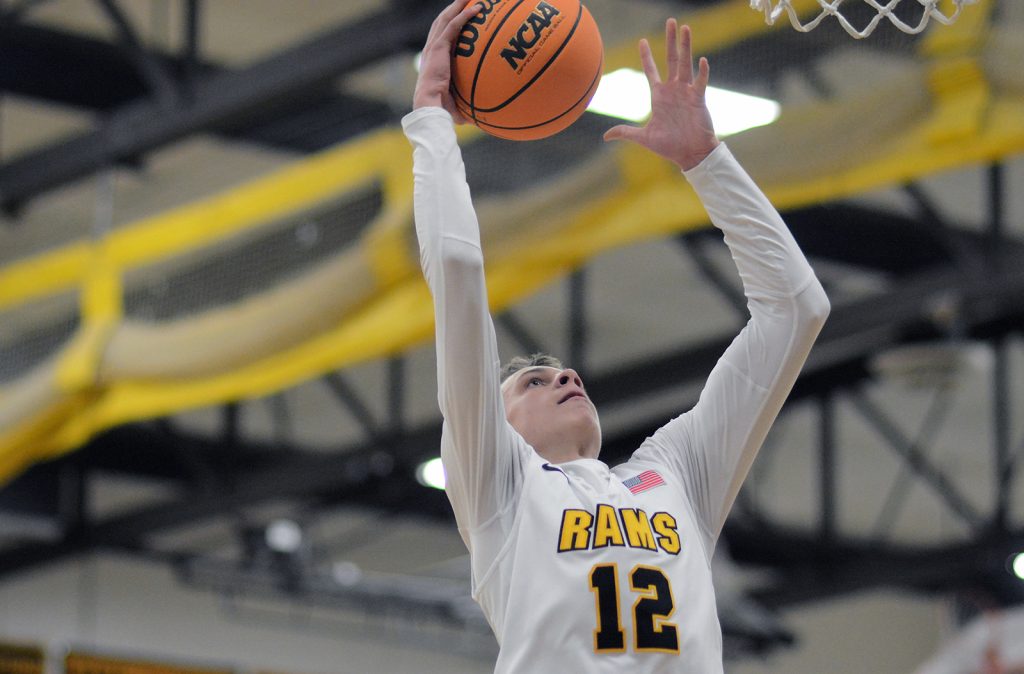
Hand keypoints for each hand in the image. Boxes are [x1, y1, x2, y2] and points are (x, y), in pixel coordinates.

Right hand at [413, 0, 480, 122]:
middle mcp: (431, 49)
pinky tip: (478, 8)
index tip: (460, 17)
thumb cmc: (441, 109)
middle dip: (453, 8)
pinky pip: (454, 26)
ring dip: (458, 5)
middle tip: (465, 0)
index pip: (440, 37)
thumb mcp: (456, 102)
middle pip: (442, 21)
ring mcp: (433, 46)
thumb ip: (467, 102)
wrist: (430, 106)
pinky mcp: (438, 47)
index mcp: (433, 60)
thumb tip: (481, 117)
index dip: (449, 24)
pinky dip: (465, 15)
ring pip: (446, 18)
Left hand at [604, 20, 718, 170]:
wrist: (690, 155)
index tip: (642, 40)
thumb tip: (605, 137)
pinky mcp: (698, 99)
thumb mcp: (644, 138)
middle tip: (671, 21)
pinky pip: (700, 82)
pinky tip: (702, 59)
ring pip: (685, 64)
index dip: (646, 56)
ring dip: (685, 46)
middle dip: (670, 41)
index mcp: (659, 96)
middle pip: (671, 59)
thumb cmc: (669, 146)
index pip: (651, 71)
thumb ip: (625, 132)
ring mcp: (686, 92)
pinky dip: (702, 72)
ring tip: (685, 28)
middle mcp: (673, 90)